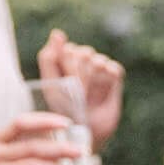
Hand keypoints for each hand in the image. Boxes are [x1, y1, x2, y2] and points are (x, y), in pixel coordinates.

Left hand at [37, 28, 123, 149]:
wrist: (83, 132)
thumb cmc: (63, 110)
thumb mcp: (51, 85)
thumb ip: (49, 58)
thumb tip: (57, 32)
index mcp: (65, 60)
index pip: (68, 49)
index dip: (67, 67)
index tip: (65, 84)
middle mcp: (83, 61)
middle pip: (84, 53)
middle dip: (79, 75)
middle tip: (77, 94)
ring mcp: (99, 69)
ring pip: (98, 60)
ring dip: (92, 80)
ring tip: (88, 95)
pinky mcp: (115, 78)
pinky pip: (114, 68)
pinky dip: (109, 77)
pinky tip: (103, 90)